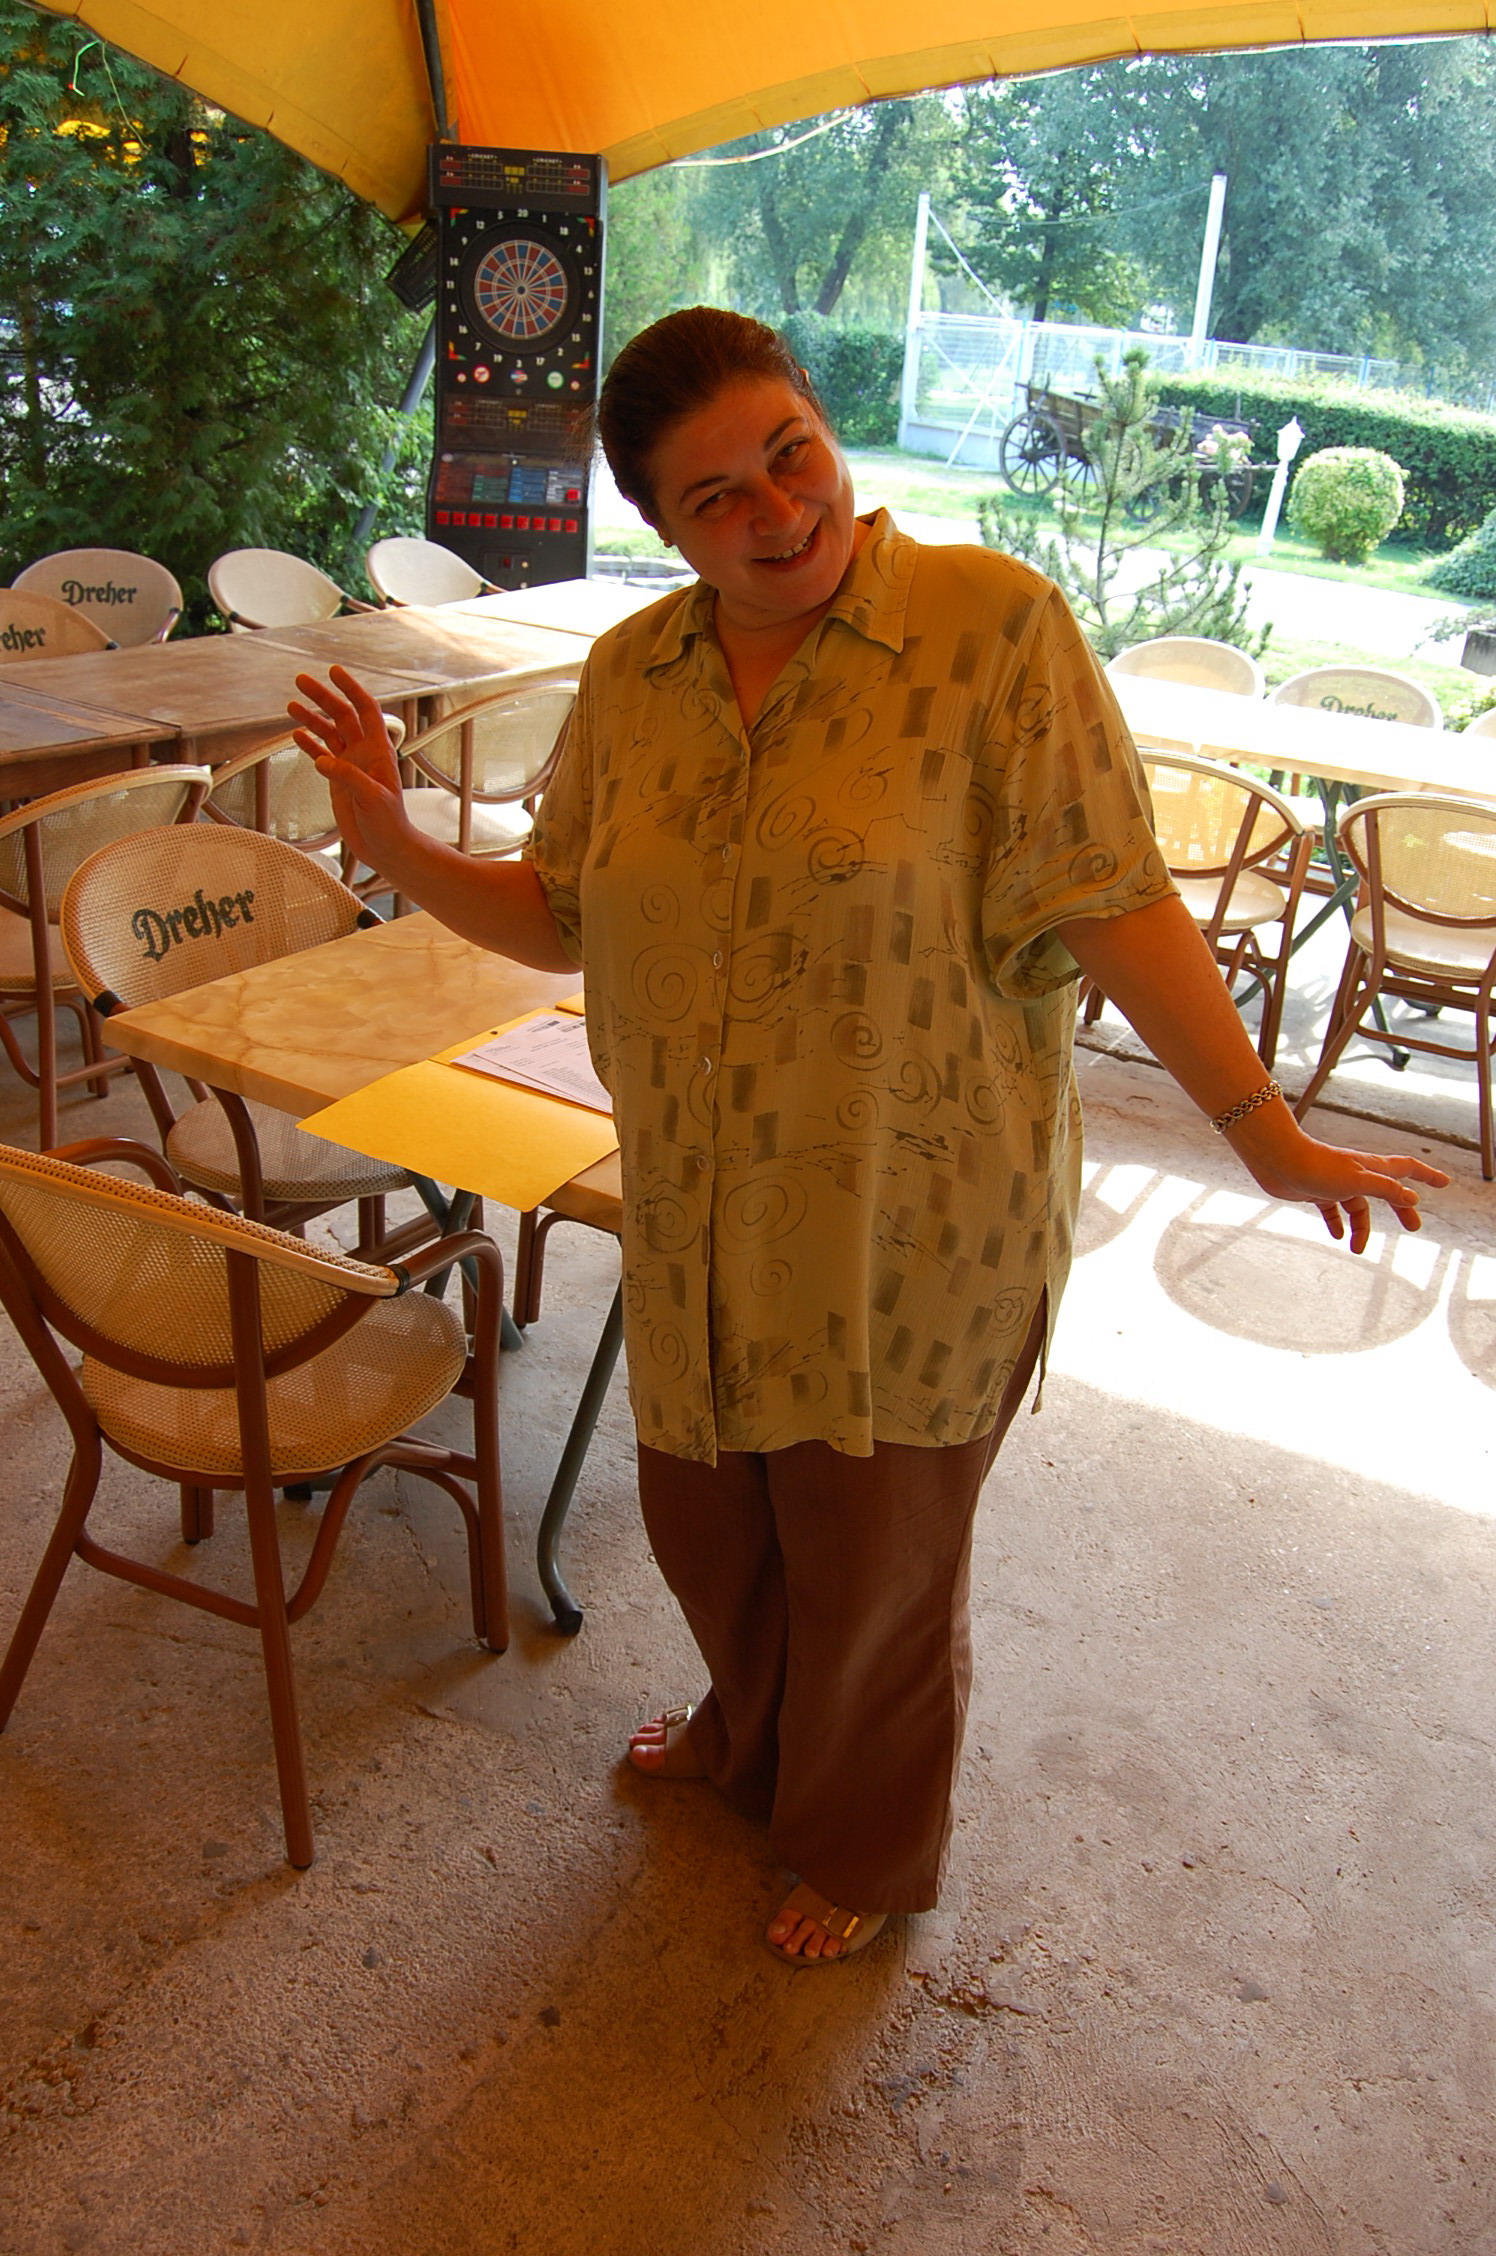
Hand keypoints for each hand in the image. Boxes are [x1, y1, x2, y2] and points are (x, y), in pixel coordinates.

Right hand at [287, 665, 408, 875]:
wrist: (387, 848)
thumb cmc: (391, 825)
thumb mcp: (373, 799)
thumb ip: (349, 778)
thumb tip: (323, 761)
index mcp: (378, 751)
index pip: (366, 709)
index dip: (351, 688)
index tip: (334, 672)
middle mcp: (364, 753)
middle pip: (342, 715)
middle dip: (323, 696)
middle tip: (301, 680)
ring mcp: (350, 765)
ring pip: (329, 732)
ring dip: (312, 717)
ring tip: (292, 704)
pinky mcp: (339, 780)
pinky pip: (322, 754)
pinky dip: (310, 743)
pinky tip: (297, 734)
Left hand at [1227, 1119, 1448, 1254]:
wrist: (1277, 1160)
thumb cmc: (1318, 1167)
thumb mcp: (1358, 1181)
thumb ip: (1385, 1189)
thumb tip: (1413, 1198)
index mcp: (1371, 1167)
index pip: (1406, 1169)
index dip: (1426, 1176)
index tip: (1445, 1183)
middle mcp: (1356, 1173)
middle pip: (1387, 1192)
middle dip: (1401, 1209)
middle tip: (1414, 1228)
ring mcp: (1336, 1182)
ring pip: (1357, 1207)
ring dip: (1361, 1227)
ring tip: (1358, 1248)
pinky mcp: (1316, 1191)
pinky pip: (1332, 1210)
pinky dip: (1336, 1223)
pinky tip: (1336, 1237)